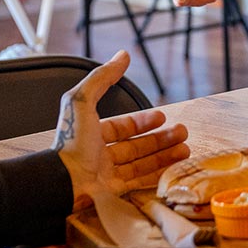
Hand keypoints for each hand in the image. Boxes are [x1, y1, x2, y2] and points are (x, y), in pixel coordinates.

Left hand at [53, 51, 190, 211]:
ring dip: (164, 155)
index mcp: (93, 134)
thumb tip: (122, 55)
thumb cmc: (71, 141)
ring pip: (142, 163)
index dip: (143, 121)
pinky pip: (140, 183)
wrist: (63, 180)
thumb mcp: (83, 101)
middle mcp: (100, 154)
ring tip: (185, 150)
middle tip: (182, 133)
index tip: (162, 117)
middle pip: (137, 145)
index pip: (123, 127)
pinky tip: (173, 169)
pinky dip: (158, 175)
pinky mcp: (114, 192)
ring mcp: (108, 174)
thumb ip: (102, 78)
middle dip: (161, 139)